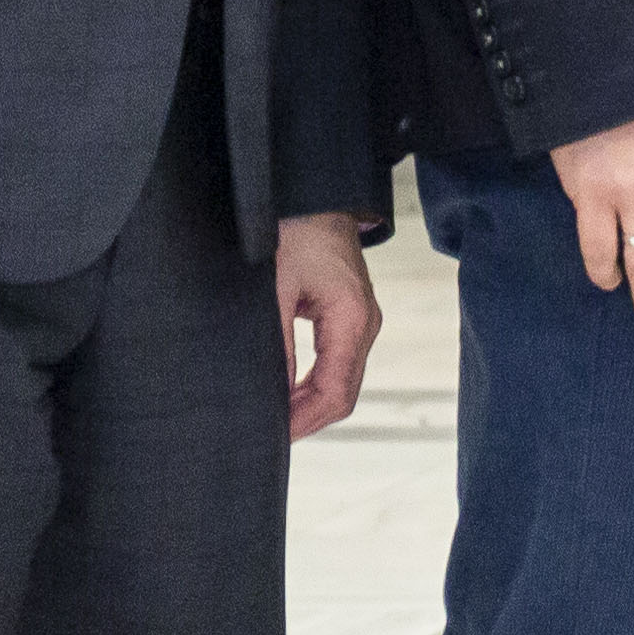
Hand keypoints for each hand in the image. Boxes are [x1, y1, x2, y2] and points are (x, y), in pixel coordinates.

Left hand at [275, 212, 380, 438]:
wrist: (316, 199)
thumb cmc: (297, 232)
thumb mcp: (276, 287)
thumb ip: (276, 343)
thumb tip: (271, 392)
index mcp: (352, 319)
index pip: (336, 392)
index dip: (305, 420)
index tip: (273, 434)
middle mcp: (365, 326)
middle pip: (344, 395)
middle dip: (307, 419)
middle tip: (268, 434)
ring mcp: (361, 324)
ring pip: (342, 384)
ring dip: (310, 405)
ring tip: (273, 418)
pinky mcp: (350, 319)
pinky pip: (338, 366)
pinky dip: (314, 386)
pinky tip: (288, 394)